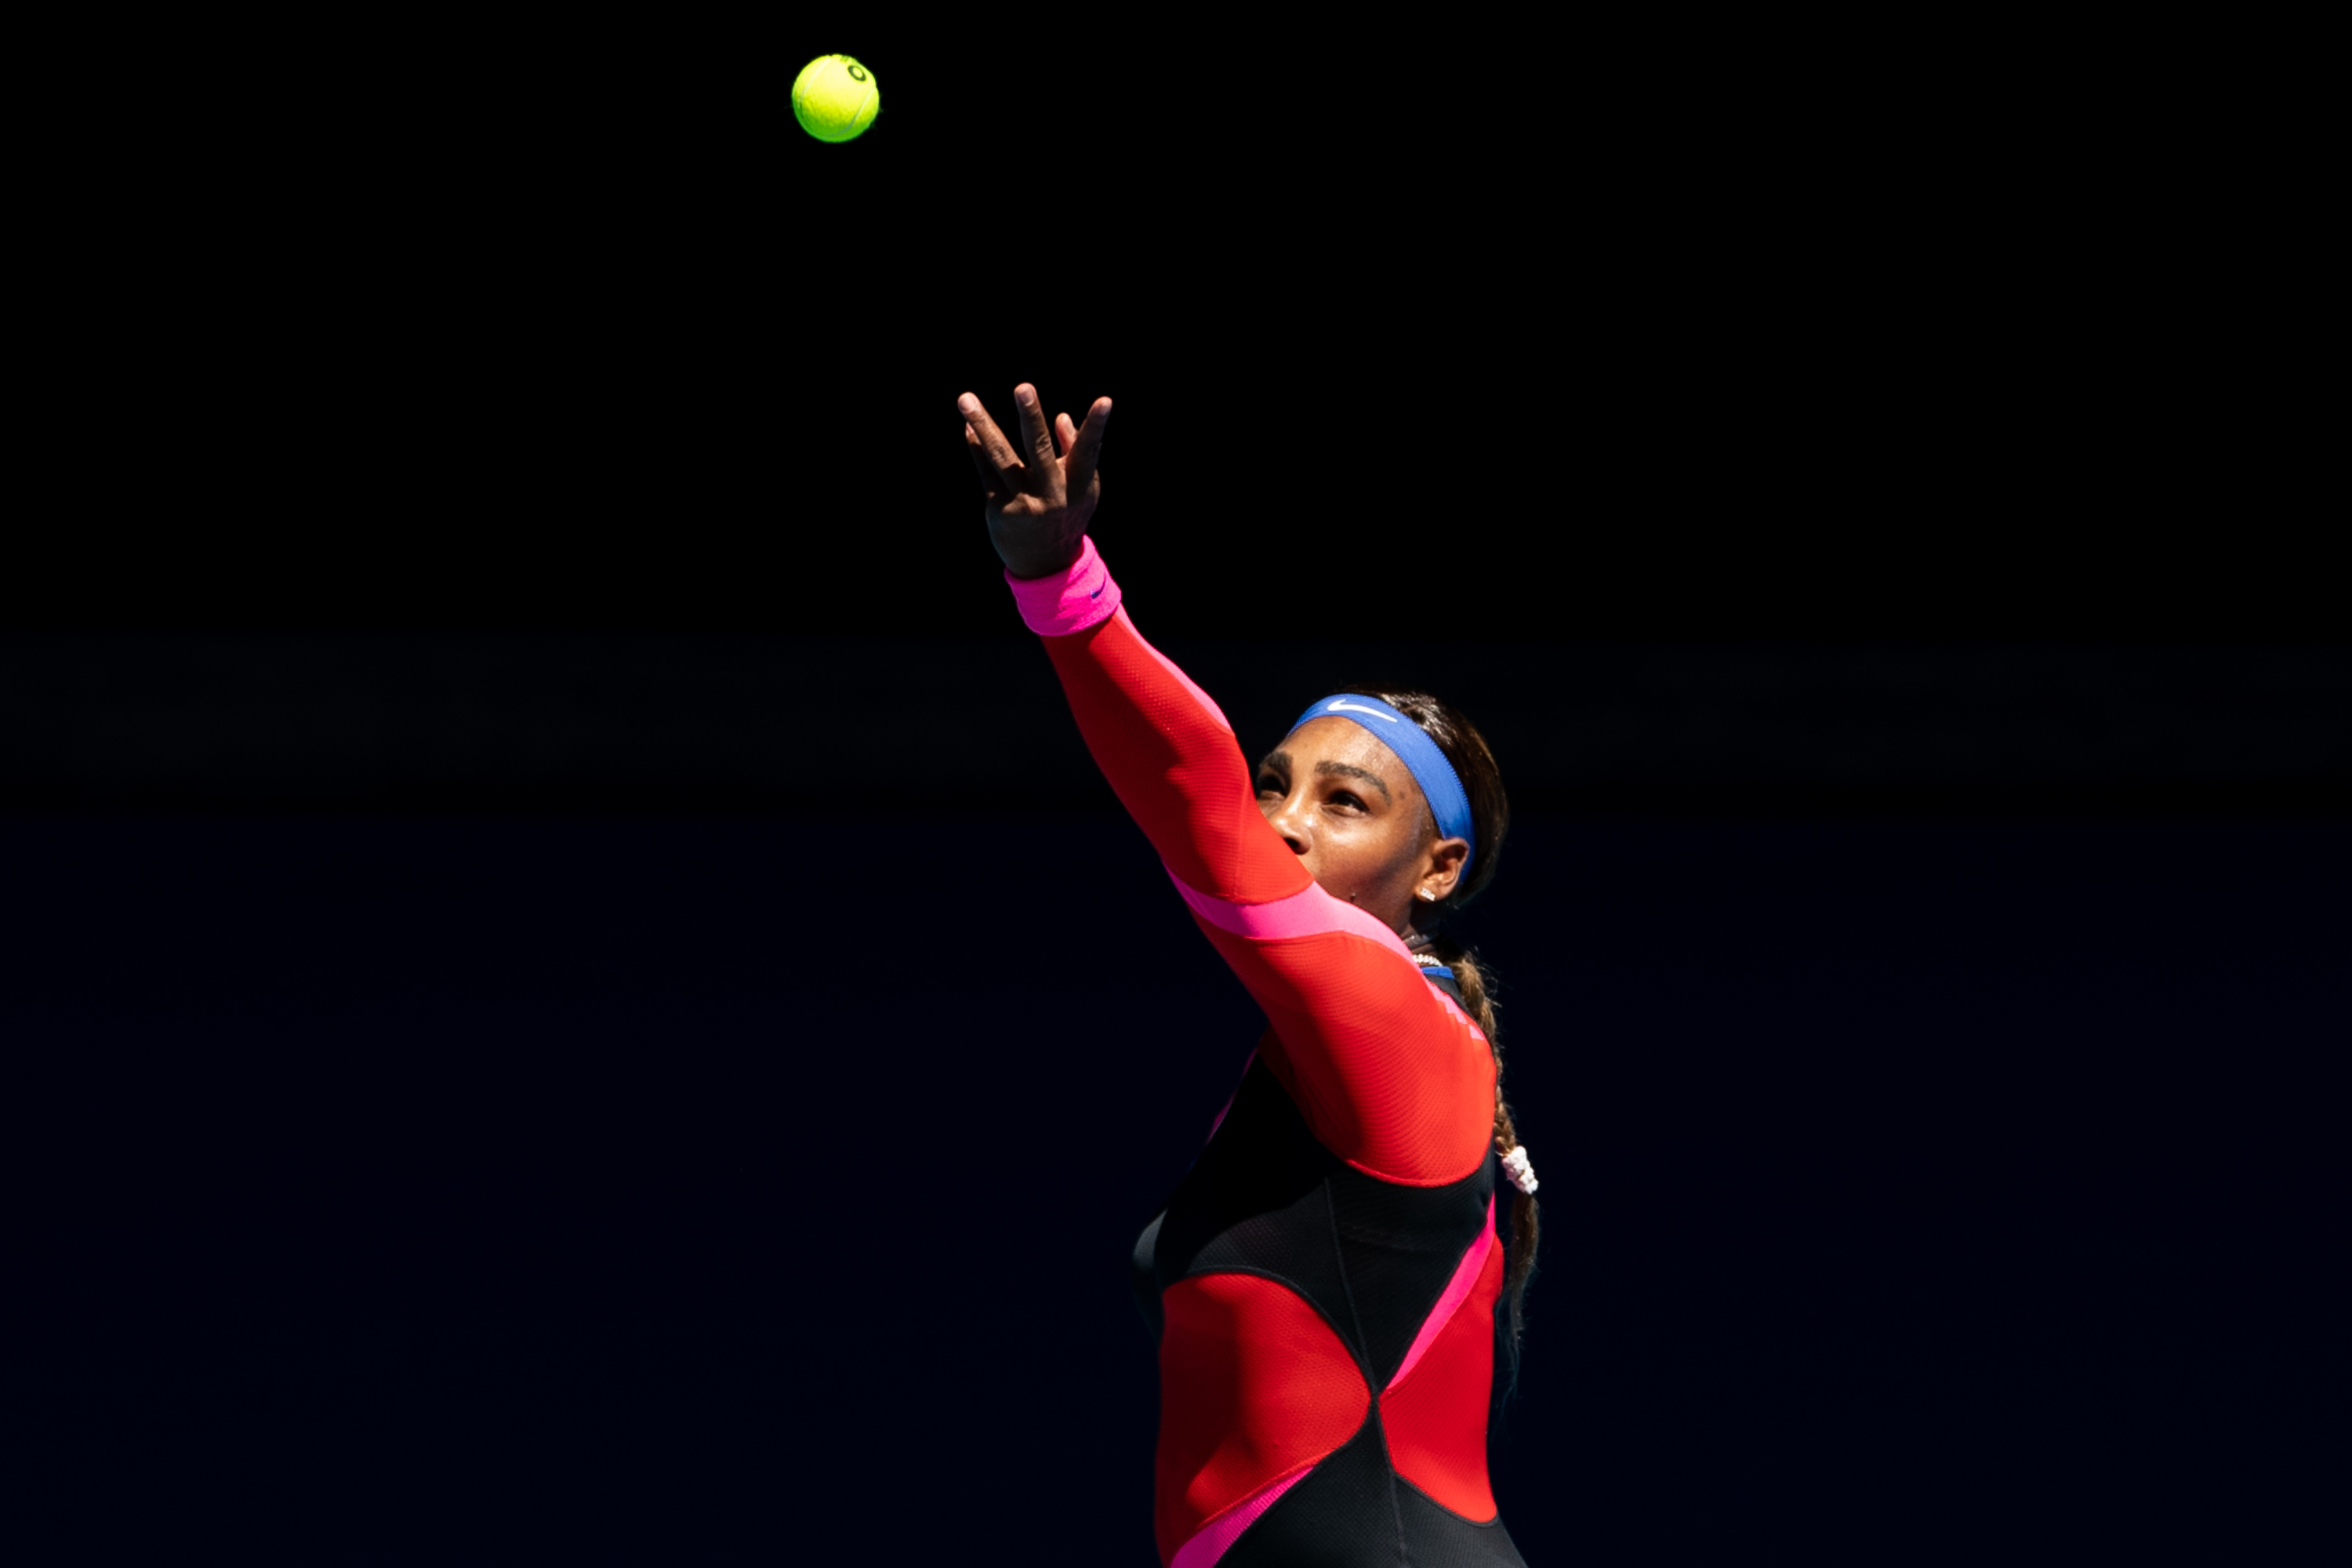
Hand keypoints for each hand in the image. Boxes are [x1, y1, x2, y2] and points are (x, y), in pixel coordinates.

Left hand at [959, 383, 1111, 578]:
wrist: (1046, 564)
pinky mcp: (999, 508)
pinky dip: (976, 447)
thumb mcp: (1082, 488)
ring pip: (1000, 456)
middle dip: (1031, 417)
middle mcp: (1051, 493)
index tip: (1105, 401)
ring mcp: (1023, 501)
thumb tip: (1061, 417)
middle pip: (1039, 449)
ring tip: (965, 399)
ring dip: (982, 425)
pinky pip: (985, 471)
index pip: (1089, 450)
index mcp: (1077, 484)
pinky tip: (968, 428)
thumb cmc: (1067, 513)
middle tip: (1023, 388)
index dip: (1096, 425)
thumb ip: (1074, 452)